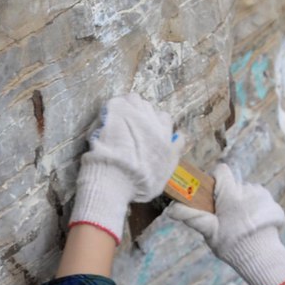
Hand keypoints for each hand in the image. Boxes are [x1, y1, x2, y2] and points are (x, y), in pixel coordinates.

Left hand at [69, 91, 179, 240]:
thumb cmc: (140, 184)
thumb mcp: (164, 175)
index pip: (165, 120)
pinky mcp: (118, 110)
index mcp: (165, 137)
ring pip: (135, 100)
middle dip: (141, 115)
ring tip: (117, 119)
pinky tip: (106, 118)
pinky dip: (113, 107)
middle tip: (129, 128)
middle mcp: (153, 122)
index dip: (155, 125)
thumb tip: (178, 137)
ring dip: (129, 107)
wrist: (116, 179)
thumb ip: (173, 154)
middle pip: (150, 109)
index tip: (146, 134)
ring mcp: (136, 114)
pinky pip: (117, 101)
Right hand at [167, 168, 284, 284]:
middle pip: (232, 185)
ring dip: (241, 203)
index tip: (211, 195)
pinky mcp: (272, 202)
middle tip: (224, 217)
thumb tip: (171, 209)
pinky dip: (253, 208)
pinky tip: (251, 224)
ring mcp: (262, 195)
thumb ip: (192, 217)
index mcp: (231, 193)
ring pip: (245, 193)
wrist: (262, 255)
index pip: (221, 171)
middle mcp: (248, 189)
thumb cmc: (232, 244)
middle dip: (227, 197)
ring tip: (239, 224)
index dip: (215, 180)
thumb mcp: (209, 232)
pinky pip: (258, 200)